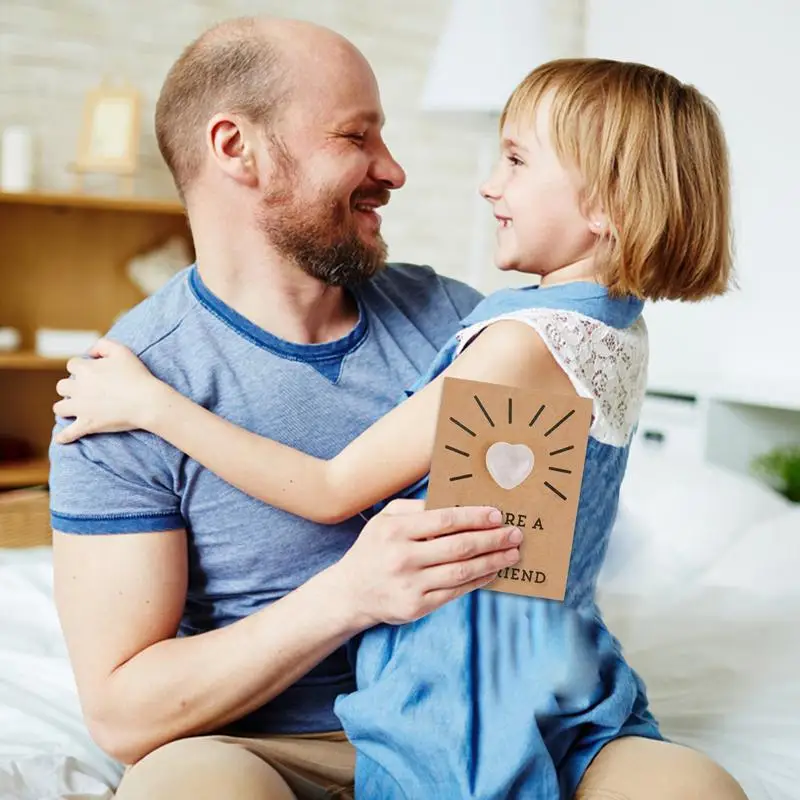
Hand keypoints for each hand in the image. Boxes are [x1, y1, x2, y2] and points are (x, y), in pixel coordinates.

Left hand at [53, 338, 164, 443]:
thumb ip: (102, 345)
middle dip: (71, 388)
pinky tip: (61, 439)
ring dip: (65, 407)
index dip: (82, 368)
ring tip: (74, 410)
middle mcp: (78, 388)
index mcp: (85, 369)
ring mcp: (81, 408)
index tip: (92, 373)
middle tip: (85, 391)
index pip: (72, 365)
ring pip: (60, 408)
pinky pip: (69, 433)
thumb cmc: (137, 376)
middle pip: (62, 386)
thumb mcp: (122, 350)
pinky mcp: (87, 424)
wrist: (147, 401)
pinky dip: (64, 437)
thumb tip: (90, 352)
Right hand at [332, 500, 520, 628]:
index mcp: (395, 531)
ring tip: (512, 553)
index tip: (497, 514)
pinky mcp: (417, 606)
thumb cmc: (373, 549)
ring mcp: (410, 584)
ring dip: (492, 561)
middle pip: (458, 546)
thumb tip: (455, 503)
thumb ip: (415, 508)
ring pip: (462, 571)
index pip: (443, 520)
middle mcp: (402, 558)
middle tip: (515, 533)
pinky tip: (492, 571)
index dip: (474, 517)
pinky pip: (456, 592)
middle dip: (492, 539)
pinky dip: (478, 581)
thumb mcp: (384, 519)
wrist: (350, 593)